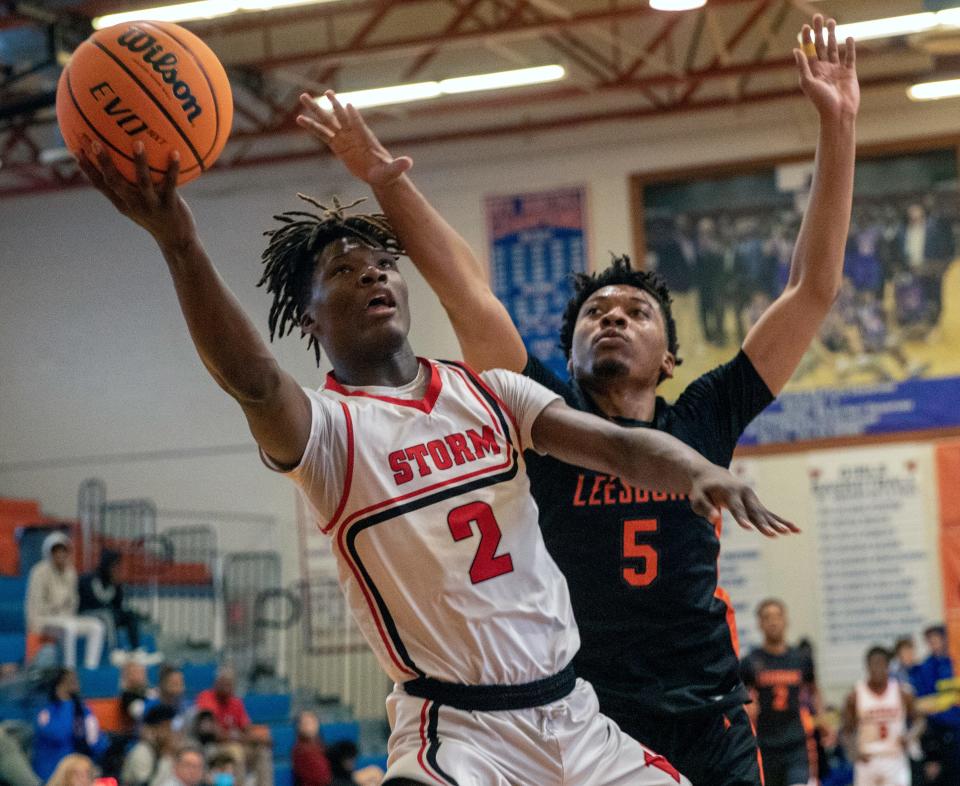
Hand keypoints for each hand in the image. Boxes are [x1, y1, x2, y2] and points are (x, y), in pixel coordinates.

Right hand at [77, 142, 197, 249]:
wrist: (177, 241)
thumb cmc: (156, 218)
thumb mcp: (138, 206)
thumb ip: (129, 188)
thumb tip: (121, 160)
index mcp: (122, 204)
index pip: (100, 185)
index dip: (87, 169)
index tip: (76, 150)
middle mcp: (134, 204)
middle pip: (114, 182)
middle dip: (103, 162)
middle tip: (94, 142)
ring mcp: (151, 205)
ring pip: (142, 182)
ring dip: (140, 162)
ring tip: (138, 143)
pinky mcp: (170, 205)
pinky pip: (171, 183)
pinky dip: (173, 168)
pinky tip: (175, 152)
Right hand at [297, 90, 411, 186]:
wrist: (380, 174)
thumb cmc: (387, 172)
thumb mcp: (392, 170)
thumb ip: (398, 165)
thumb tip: (409, 162)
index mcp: (366, 138)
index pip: (359, 125)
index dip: (354, 116)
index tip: (349, 105)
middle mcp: (353, 134)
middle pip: (341, 116)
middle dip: (333, 105)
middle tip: (325, 91)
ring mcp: (344, 138)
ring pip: (328, 121)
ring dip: (316, 111)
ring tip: (303, 98)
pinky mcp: (337, 146)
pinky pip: (322, 134)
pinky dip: (312, 127)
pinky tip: (299, 119)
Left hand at [688, 466, 798, 537]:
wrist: (712, 476)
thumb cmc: (702, 489)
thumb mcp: (697, 497)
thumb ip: (705, 508)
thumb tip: (714, 520)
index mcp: (730, 491)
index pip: (736, 508)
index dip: (741, 518)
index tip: (748, 528)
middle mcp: (744, 494)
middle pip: (755, 512)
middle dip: (764, 524)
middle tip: (774, 534)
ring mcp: (752, 498)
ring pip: (766, 513)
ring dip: (778, 523)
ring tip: (791, 532)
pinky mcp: (756, 504)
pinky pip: (770, 514)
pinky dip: (782, 522)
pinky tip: (795, 530)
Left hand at [794, 14, 858, 120]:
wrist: (838, 113)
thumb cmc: (821, 101)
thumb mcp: (808, 83)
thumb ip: (803, 66)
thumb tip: (796, 50)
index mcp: (812, 71)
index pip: (808, 50)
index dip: (807, 38)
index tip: (806, 25)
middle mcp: (823, 68)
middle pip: (820, 45)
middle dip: (819, 31)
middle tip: (818, 16)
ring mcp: (837, 70)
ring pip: (833, 48)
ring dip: (832, 35)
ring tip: (832, 21)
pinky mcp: (849, 73)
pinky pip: (849, 57)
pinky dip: (849, 48)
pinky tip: (848, 38)